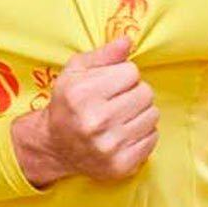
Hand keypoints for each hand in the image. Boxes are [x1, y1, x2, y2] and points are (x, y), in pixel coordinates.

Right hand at [11, 36, 159, 186]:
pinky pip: (153, 138)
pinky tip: (125, 132)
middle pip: (145, 93)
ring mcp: (110, 147)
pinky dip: (143, 133)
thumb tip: (128, 40)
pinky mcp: (121, 166)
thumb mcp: (76, 71)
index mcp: (82, 94)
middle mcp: (95, 121)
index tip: (112, 83)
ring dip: (141, 112)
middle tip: (119, 99)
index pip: (131, 72)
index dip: (124, 74)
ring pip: (153, 115)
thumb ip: (104, 54)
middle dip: (135, 92)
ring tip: (122, 115)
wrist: (55, 146)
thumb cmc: (68, 103)